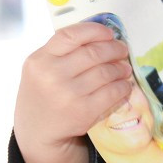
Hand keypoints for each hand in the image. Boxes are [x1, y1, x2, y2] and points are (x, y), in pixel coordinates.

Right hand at [13, 22, 132, 162]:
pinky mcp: (84, 112)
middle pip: (93, 53)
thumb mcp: (41, 68)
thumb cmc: (43, 92)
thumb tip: (102, 36)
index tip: (108, 33)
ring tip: (124, 68)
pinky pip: (112, 93)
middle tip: (122, 50)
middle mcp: (52, 75)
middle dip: (114, 49)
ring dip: (121, 68)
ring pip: (106, 73)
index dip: (94, 31)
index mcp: (40, 59)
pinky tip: (124, 85)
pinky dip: (123, 87)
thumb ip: (62, 51)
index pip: (70, 35)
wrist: (37, 131)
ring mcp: (68, 94)